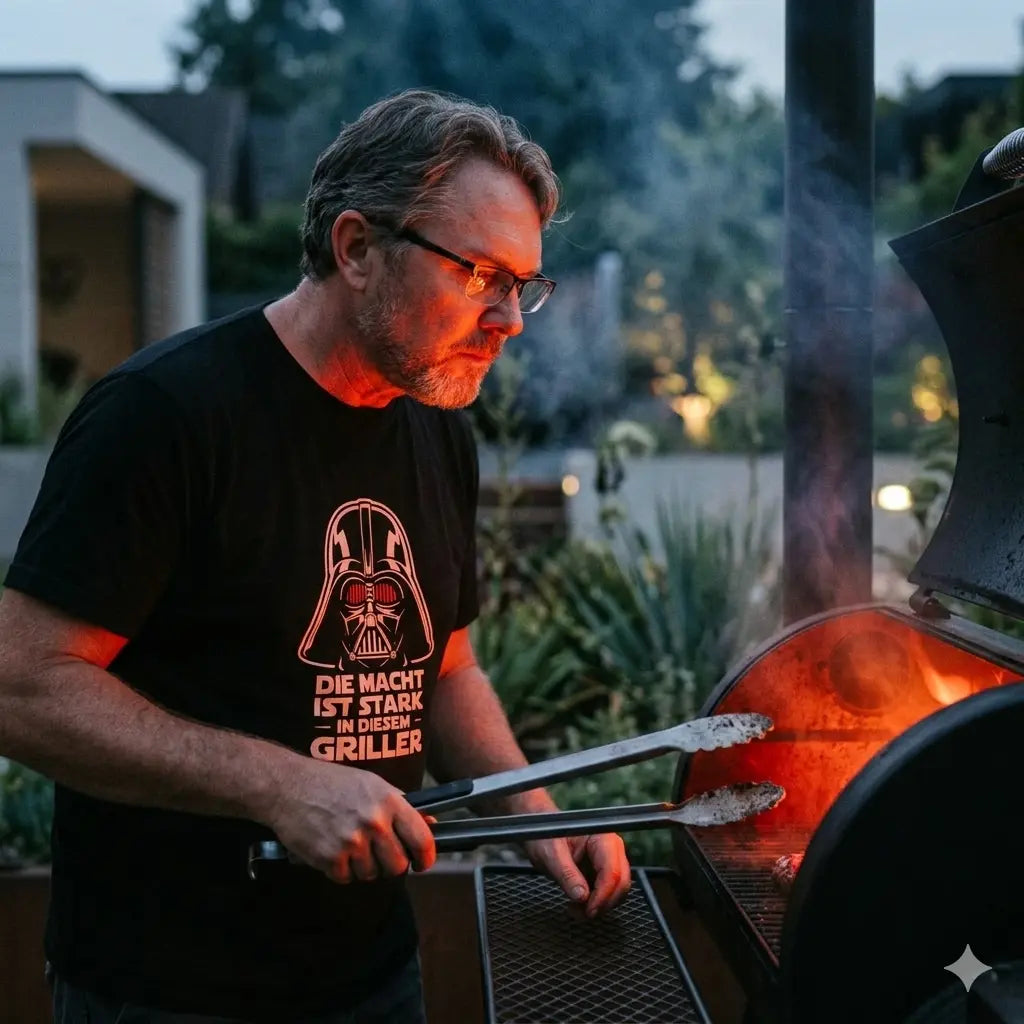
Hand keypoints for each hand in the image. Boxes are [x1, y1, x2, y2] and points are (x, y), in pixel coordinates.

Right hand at [263, 759, 435, 883]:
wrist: (289, 786)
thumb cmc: (332, 782)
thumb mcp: (372, 784)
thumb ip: (402, 805)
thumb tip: (431, 823)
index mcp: (389, 801)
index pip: (421, 839)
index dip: (426, 857)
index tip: (423, 863)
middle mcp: (374, 822)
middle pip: (398, 865)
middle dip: (391, 864)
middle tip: (379, 854)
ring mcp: (352, 842)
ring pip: (372, 874)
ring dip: (363, 866)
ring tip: (350, 845)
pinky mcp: (330, 858)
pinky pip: (346, 878)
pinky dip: (341, 870)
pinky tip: (333, 850)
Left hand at [524, 831, 630, 917]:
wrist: (539, 834)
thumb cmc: (545, 836)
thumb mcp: (551, 854)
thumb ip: (567, 874)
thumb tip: (581, 897)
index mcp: (601, 838)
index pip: (612, 870)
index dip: (603, 894)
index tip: (589, 910)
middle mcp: (610, 849)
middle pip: (621, 882)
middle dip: (603, 903)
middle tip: (582, 913)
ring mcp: (608, 861)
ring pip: (617, 891)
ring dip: (600, 906)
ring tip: (576, 909)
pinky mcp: (602, 872)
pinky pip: (608, 893)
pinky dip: (596, 903)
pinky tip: (578, 905)